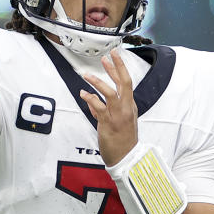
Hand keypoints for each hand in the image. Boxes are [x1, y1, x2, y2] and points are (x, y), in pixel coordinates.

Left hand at [79, 48, 138, 165]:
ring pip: (110, 93)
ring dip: (98, 82)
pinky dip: (90, 98)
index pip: (126, 83)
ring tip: (87, 75)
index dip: (120, 68)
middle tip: (108, 55)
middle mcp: (126, 108)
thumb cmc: (122, 141)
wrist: (126, 158)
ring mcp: (118, 115)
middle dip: (116, 67)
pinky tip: (83, 93)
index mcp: (130, 106)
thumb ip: (103, 110)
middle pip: (124, 83)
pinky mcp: (109, 123)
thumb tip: (92, 102)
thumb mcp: (117, 123)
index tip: (113, 56)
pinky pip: (98, 107)